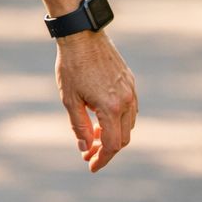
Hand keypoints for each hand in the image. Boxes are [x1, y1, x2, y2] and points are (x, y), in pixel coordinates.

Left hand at [55, 30, 137, 171]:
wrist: (82, 35)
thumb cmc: (72, 66)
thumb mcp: (70, 99)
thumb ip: (79, 126)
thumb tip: (84, 147)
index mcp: (111, 107)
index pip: (111, 144)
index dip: (101, 159)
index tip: (90, 166)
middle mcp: (126, 101)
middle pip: (122, 138)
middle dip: (106, 150)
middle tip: (88, 153)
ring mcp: (131, 91)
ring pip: (128, 124)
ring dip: (113, 134)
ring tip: (92, 135)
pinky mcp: (130, 82)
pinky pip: (131, 109)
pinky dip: (119, 120)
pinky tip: (102, 119)